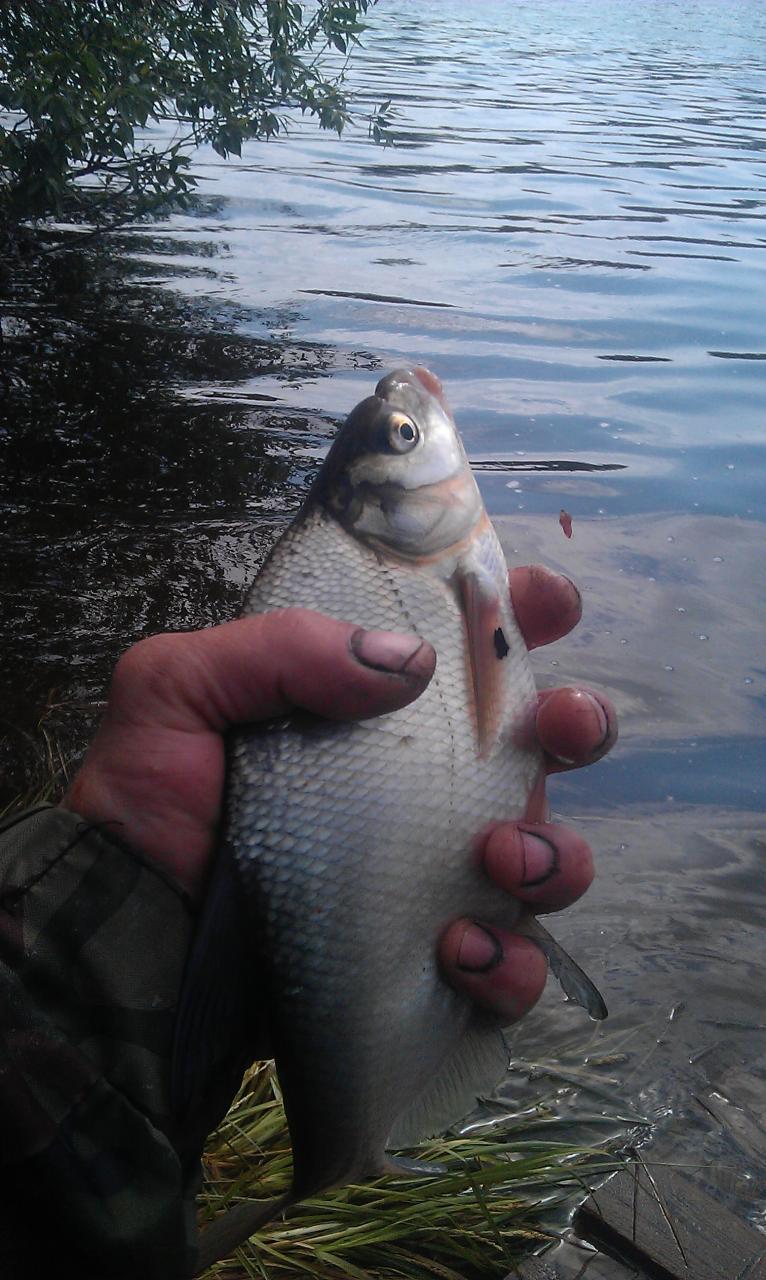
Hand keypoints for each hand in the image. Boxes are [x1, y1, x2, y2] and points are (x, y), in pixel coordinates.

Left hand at [63, 565, 615, 1023]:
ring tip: (494, 860)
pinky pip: (514, 969)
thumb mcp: (179, 688)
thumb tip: (409, 662)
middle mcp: (422, 783)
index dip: (526, 612)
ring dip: (553, 856)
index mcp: (372, 705)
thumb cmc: (150, 803)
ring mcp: (433, 873)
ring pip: (553, 858)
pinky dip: (509, 963)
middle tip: (555, 729)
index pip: (470, 643)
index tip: (547, 605)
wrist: (125, 940)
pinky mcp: (430, 960)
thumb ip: (281, 648)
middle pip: (547, 744)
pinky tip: (454, 951)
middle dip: (579, 723)